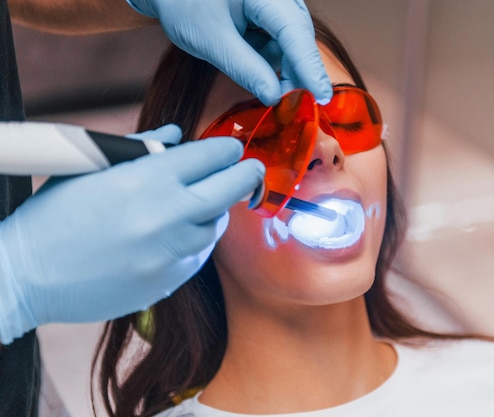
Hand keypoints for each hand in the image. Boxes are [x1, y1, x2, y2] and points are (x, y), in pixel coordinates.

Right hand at [0, 124, 263, 344]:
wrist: (27, 275)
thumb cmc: (54, 214)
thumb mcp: (91, 167)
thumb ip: (141, 146)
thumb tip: (177, 133)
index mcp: (147, 179)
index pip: (210, 155)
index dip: (226, 150)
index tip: (232, 149)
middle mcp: (166, 216)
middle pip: (230, 189)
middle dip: (245, 174)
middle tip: (252, 169)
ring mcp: (170, 254)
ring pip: (216, 226)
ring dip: (216, 210)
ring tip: (205, 202)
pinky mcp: (168, 283)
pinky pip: (198, 256)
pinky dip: (197, 240)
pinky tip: (181, 233)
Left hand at [126, 0, 331, 104]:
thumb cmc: (183, 3)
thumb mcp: (213, 41)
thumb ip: (246, 69)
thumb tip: (275, 97)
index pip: (295, 32)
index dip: (310, 68)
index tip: (321, 97)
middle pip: (298, 39)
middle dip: (296, 73)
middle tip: (290, 106)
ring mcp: (274, 5)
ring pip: (290, 44)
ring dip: (281, 70)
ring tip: (263, 85)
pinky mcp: (269, 15)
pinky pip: (278, 43)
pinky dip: (269, 62)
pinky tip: (255, 68)